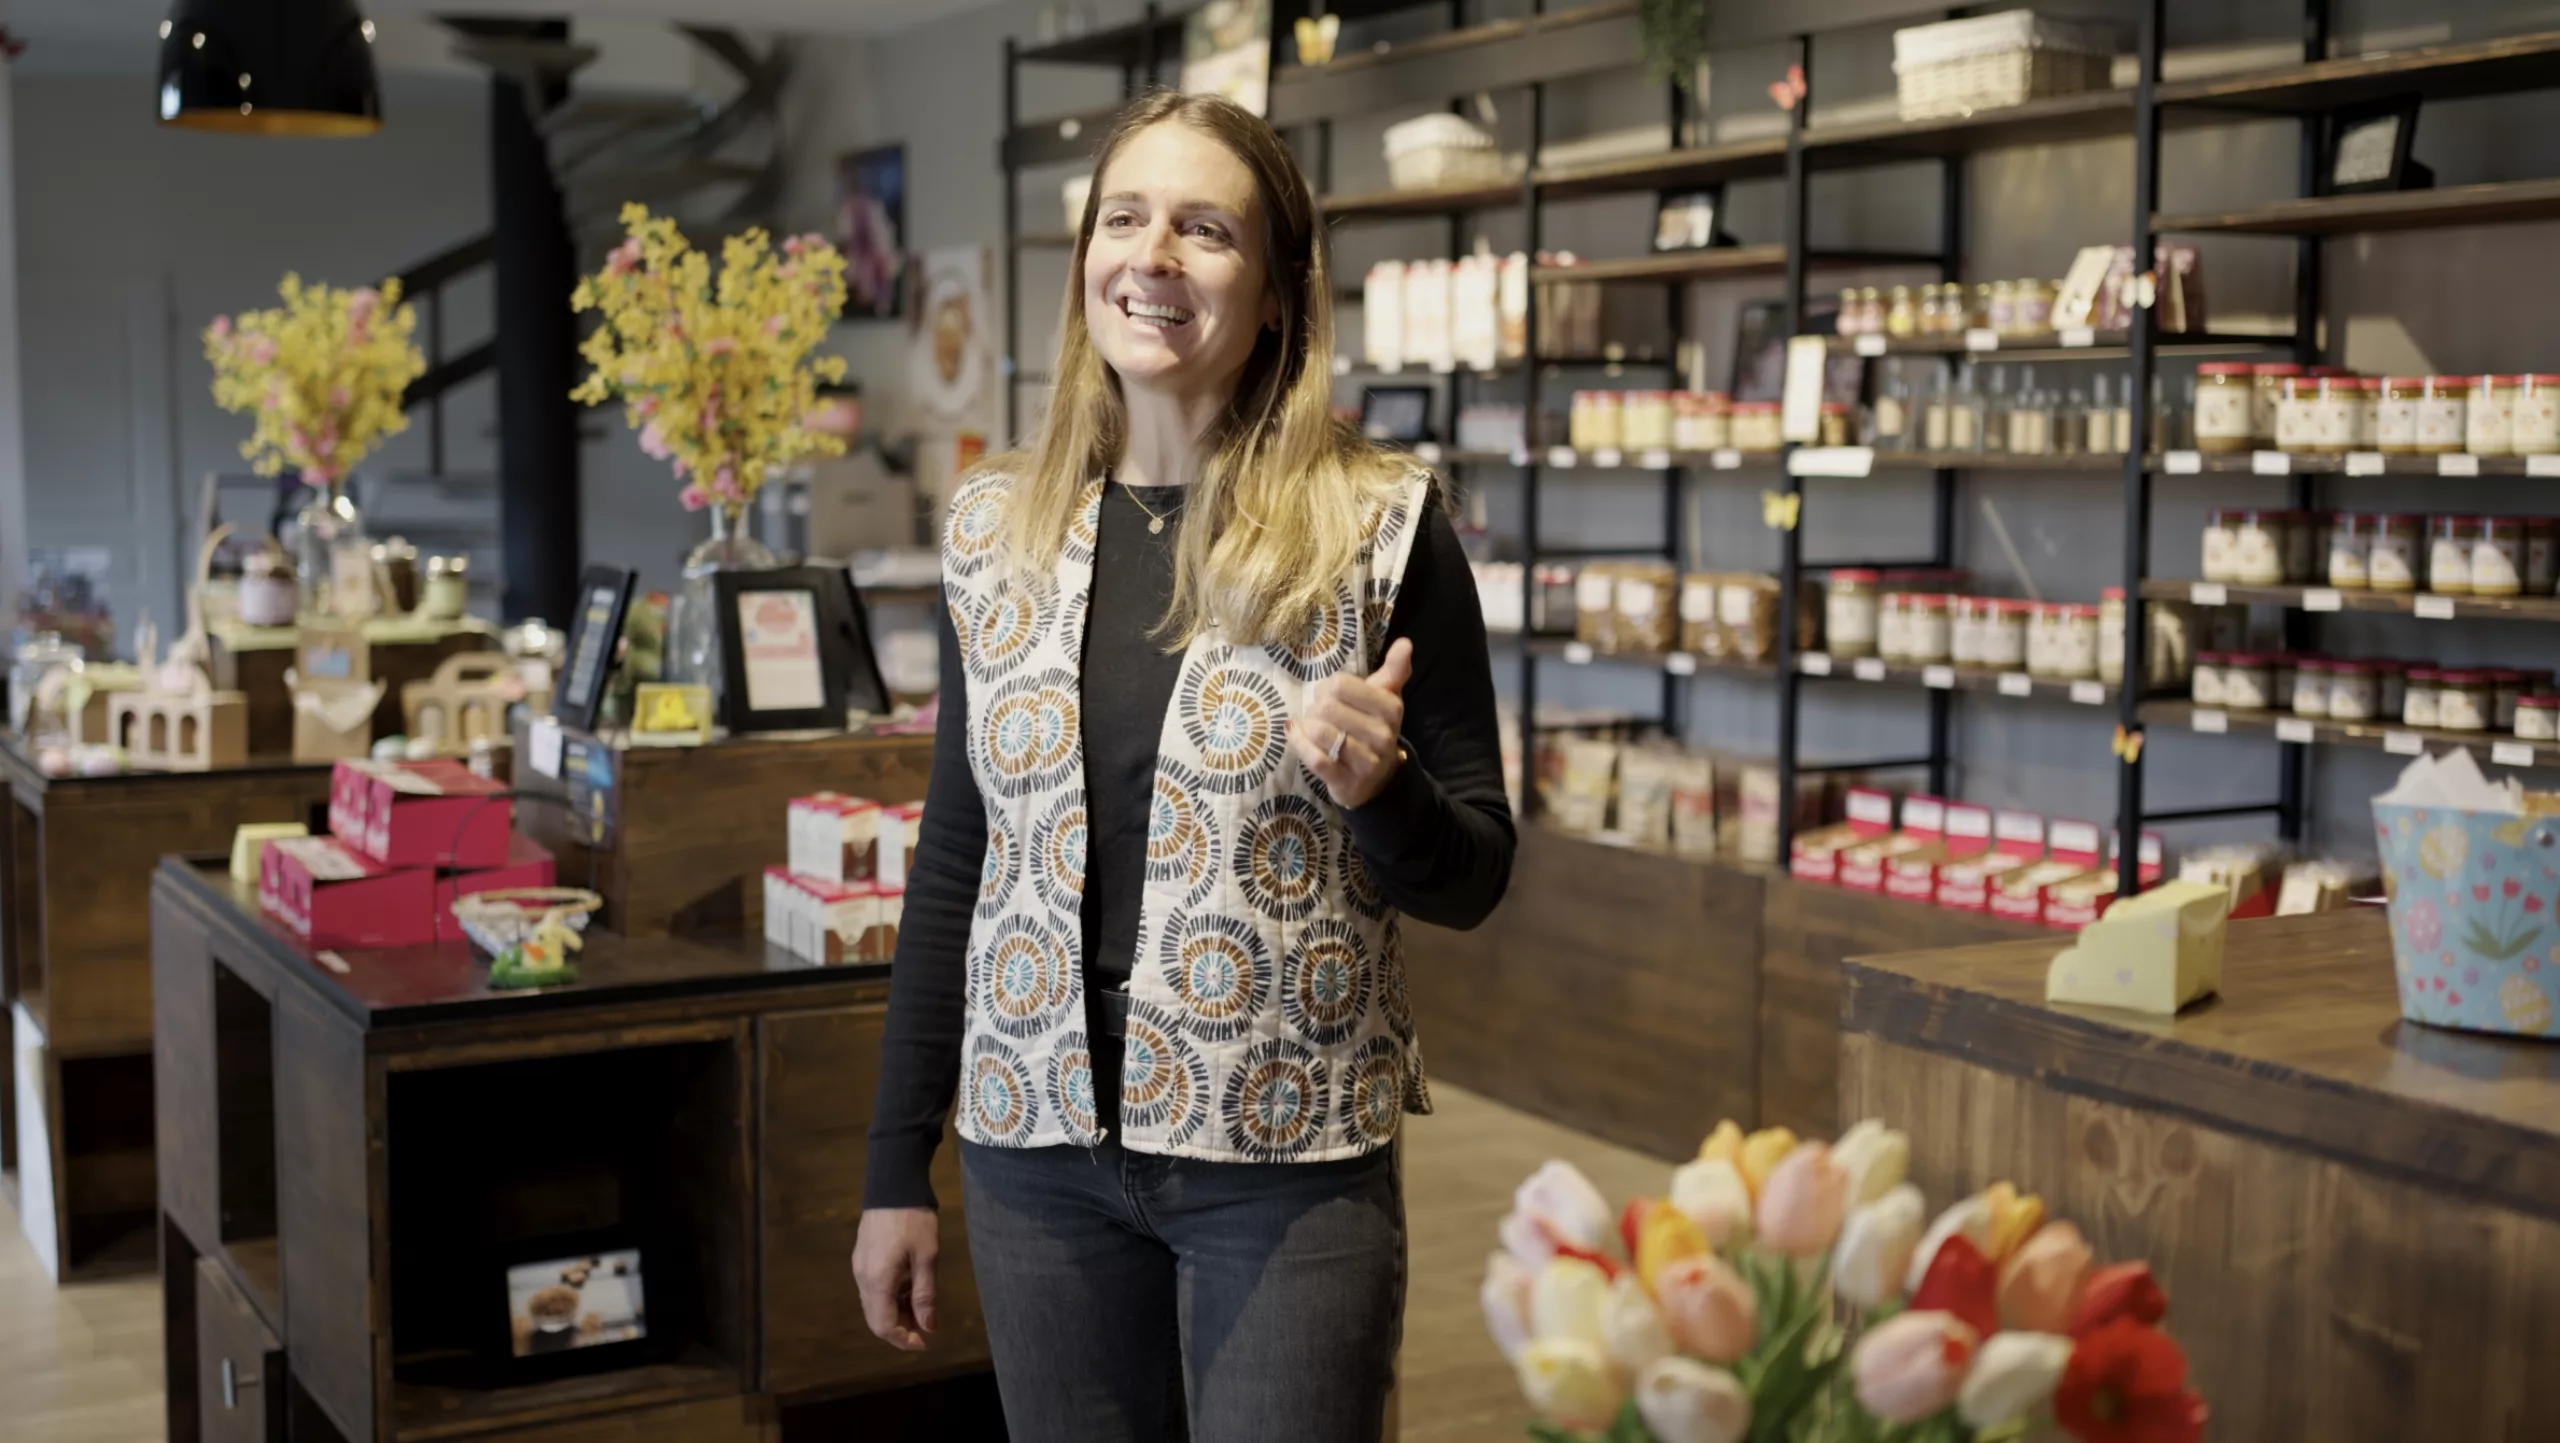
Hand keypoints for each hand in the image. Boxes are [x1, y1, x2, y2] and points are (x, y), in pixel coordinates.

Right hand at [852, 1207, 939, 1350]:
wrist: (893, 1184)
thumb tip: (929, 1327)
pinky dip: (891, 1296)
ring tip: (922, 1309)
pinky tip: (910, 1289)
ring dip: (896, 1312)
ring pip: (874, 1303)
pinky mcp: (863, 1257)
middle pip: (876, 1318)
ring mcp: (860, 1267)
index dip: (903, 1340)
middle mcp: (862, 1278)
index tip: (926, 1343)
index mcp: (877, 1282)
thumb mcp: (927, 1257)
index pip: (884, 1326)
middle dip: (900, 1329)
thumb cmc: (914, 1220)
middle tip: (926, 1329)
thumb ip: (925, 1294)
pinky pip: (873, 1288)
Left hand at [1289, 638, 1412, 809]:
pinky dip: (1299, 743)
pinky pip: (1314, 758)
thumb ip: (1394, 670)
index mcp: (1391, 709)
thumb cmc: (1374, 728)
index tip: (1331, 694)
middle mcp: (1382, 736)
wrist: (1376, 780)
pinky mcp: (1345, 782)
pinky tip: (1296, 735)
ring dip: (1307, 726)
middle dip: (1316, 707)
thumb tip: (1406, 642)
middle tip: (1321, 713)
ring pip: (1319, 731)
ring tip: (1313, 727)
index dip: (1328, 687)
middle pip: (1326, 707)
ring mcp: (1365, 762)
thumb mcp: (1386, 698)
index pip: (1341, 685)